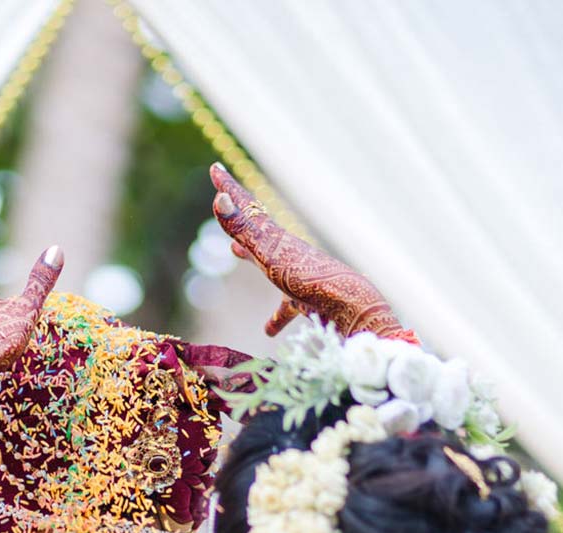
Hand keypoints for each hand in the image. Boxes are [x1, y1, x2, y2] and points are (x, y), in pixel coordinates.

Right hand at [209, 165, 415, 340]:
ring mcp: (294, 274)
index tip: (215, 169)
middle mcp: (283, 251)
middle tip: (224, 198)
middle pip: (255, 228)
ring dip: (249, 254)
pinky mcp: (304, 300)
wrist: (347, 304)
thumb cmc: (306, 277)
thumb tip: (220, 198)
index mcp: (273, 238)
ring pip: (267, 260)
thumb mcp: (268, 252)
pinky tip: (268, 331)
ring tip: (234, 252)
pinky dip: (275, 318)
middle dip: (238, 216)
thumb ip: (244, 228)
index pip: (246, 209)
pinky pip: (285, 308)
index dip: (229, 189)